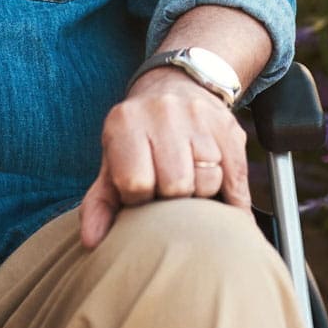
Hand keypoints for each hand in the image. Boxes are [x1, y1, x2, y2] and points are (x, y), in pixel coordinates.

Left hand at [79, 67, 248, 247]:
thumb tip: (91, 241)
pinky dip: (232, 202)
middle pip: (177, 184)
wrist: (175, 87)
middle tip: (168, 192)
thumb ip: (99, 203)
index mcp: (126, 122)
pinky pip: (236, 180)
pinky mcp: (230, 128)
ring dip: (201, 194)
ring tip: (190, 183)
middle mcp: (163, 113)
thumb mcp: (112, 162)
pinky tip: (223, 204)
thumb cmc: (139, 138)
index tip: (142, 194)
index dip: (140, 199)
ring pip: (209, 181)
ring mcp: (200, 118)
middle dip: (173, 199)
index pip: (136, 183)